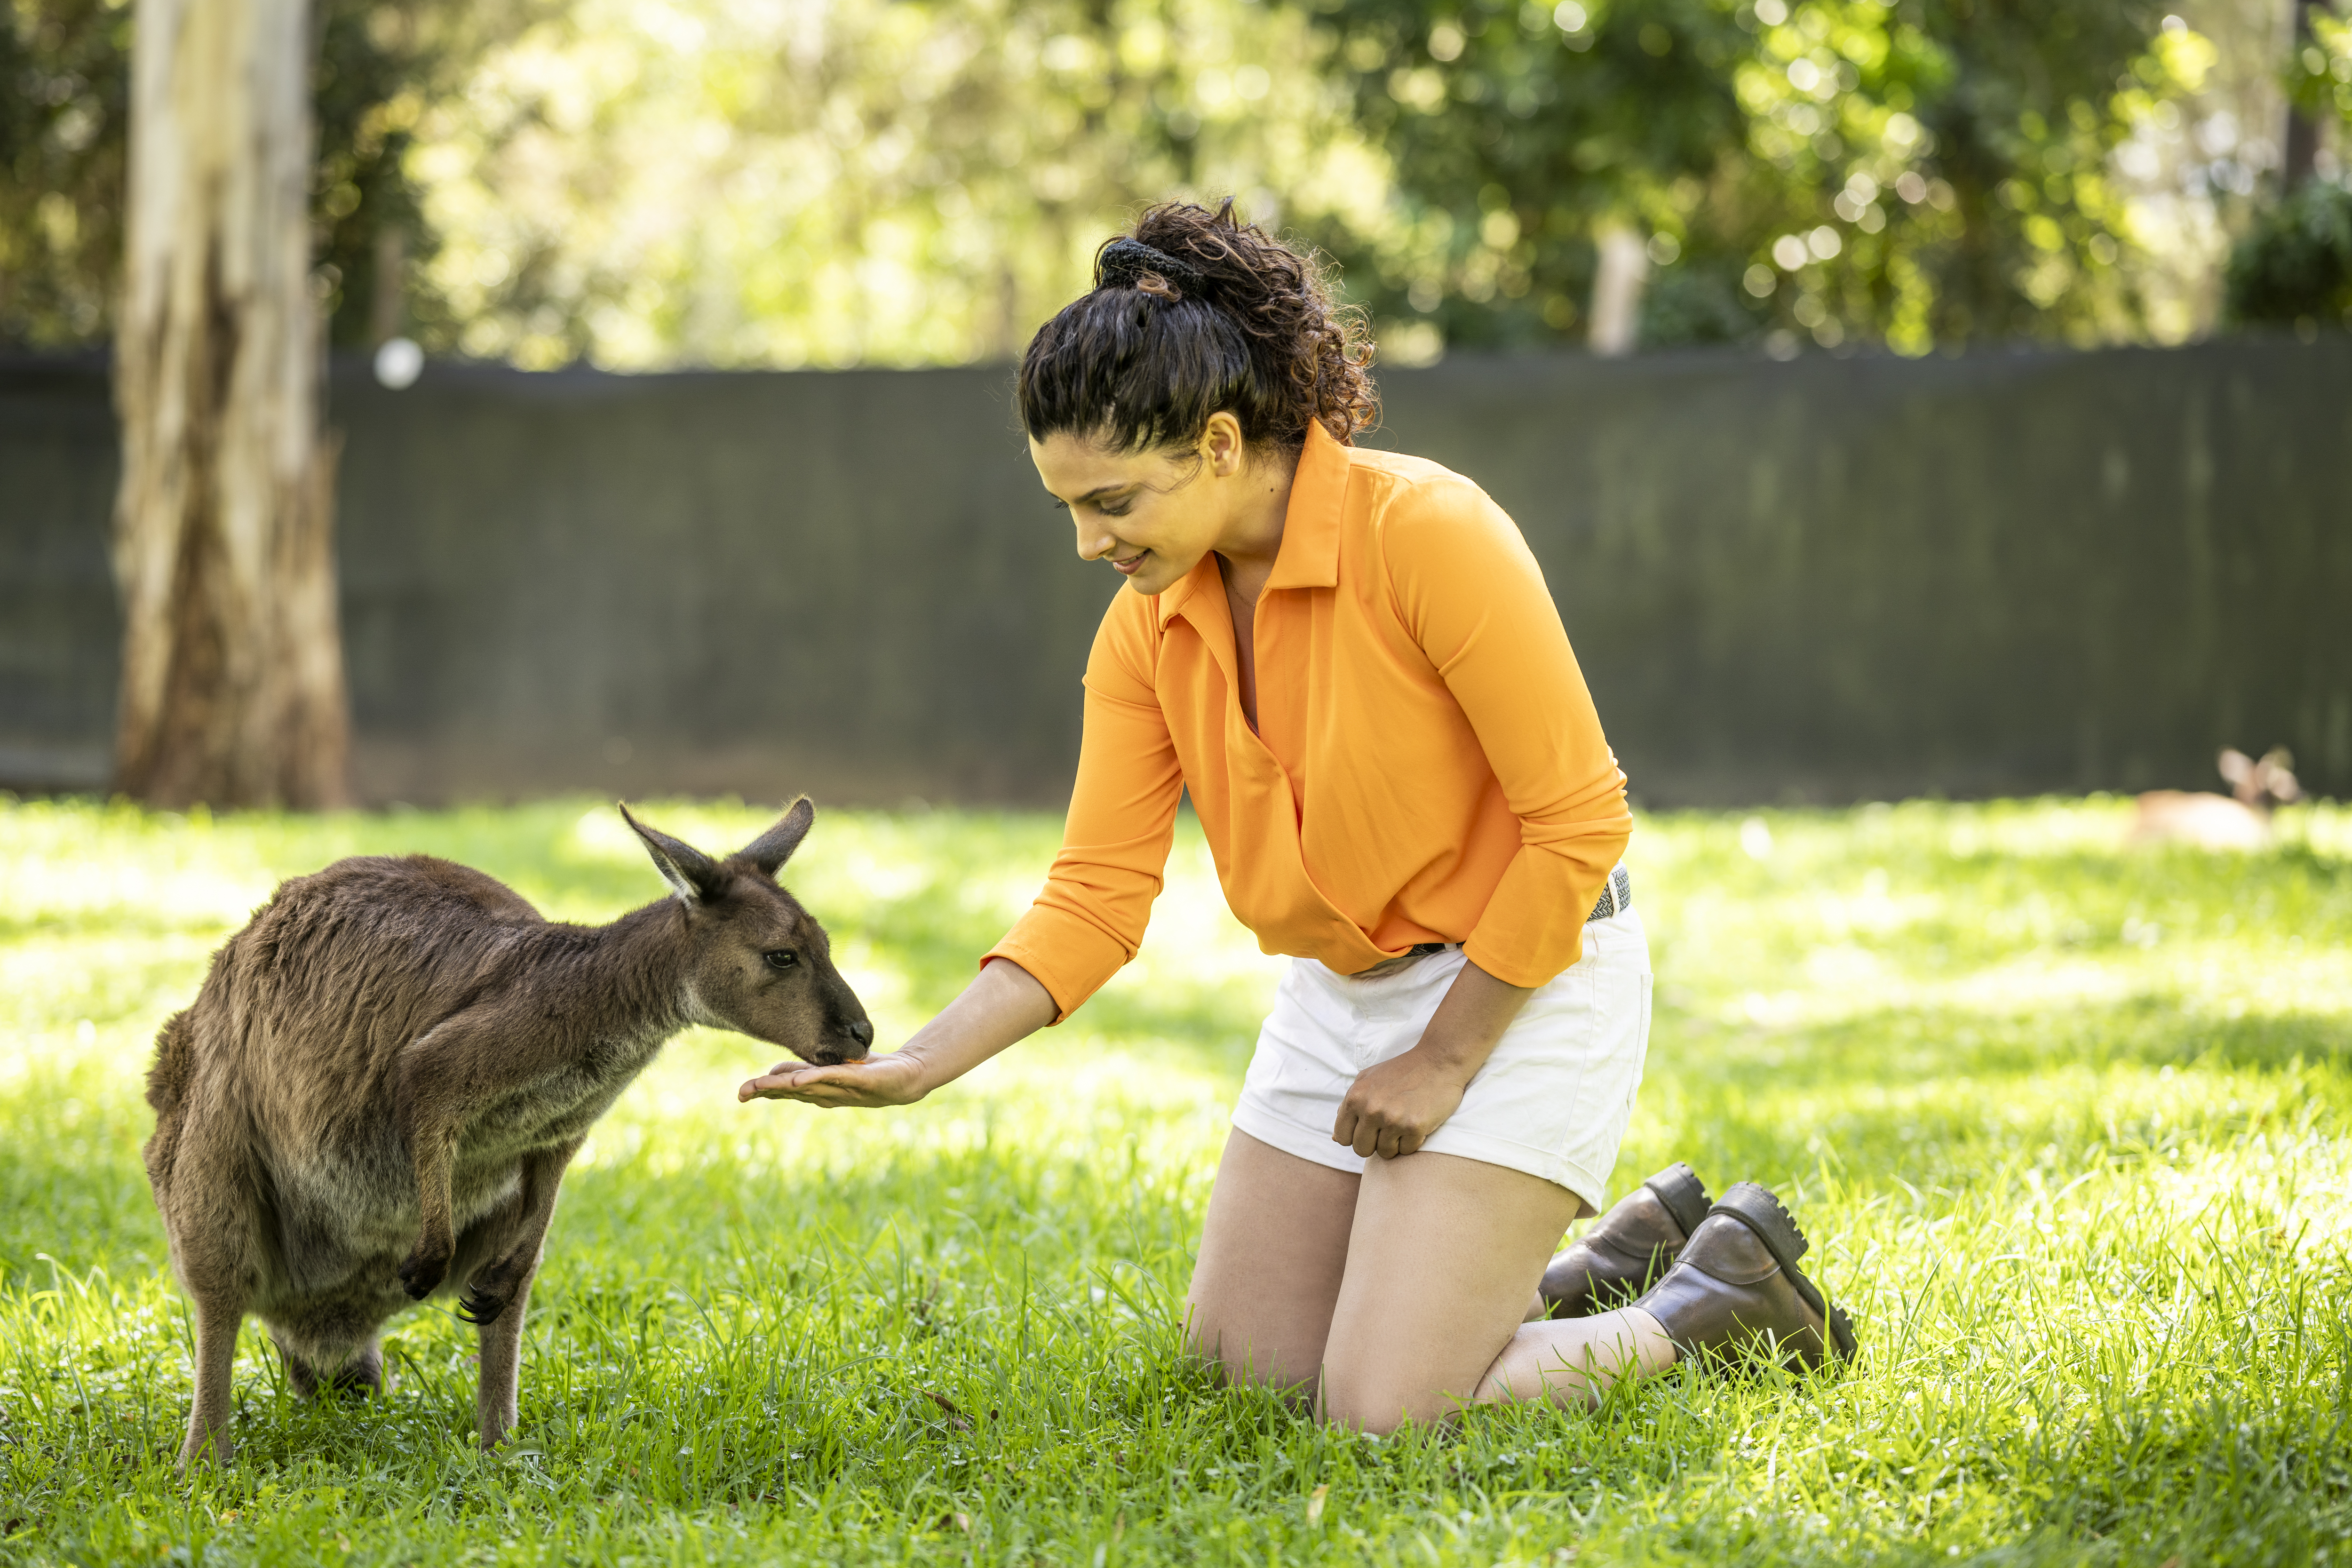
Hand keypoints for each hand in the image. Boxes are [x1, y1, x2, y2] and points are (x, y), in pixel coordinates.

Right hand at [739, 1048, 928, 1108]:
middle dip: (767, 1092)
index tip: (742, 1094)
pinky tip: (800, 1079)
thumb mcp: (831, 1068)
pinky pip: (836, 1078)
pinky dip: (817, 1078)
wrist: (906, 1076)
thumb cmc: (867, 1071)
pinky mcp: (862, 1079)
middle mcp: (828, 1092)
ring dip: (784, 1086)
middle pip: (792, 1091)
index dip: (764, 1092)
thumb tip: (774, 1072)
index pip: (786, 1090)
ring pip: (809, 1086)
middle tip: (742, 1093)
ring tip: (762, 1086)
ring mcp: (844, 1087)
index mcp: (819, 1090)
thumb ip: (806, 1069)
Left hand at [1332, 1047, 1473, 1159]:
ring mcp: (1393, 1119)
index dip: (1356, 1136)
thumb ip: (1349, 1106)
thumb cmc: (1402, 1070)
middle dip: (1374, 1143)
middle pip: (1361, 1149)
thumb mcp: (1368, 1079)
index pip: (1342, 1137)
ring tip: (1404, 1123)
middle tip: (1388, 1129)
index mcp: (1355, 1097)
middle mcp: (1371, 1109)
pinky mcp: (1415, 1127)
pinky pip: (1406, 1151)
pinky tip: (1417, 1124)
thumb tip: (1335, 1139)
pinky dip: (1412, 1142)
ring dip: (1395, 1143)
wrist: (1438, 1060)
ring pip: (1385, 1153)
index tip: (1369, 1129)